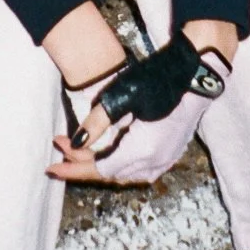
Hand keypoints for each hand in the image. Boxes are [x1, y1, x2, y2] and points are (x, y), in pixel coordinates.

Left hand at [48, 30, 233, 185]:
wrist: (197, 75)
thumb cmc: (160, 79)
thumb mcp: (123, 95)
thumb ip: (98, 122)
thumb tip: (76, 143)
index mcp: (142, 150)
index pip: (100, 170)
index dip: (74, 167)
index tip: (53, 161)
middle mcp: (155, 162)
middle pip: (110, 174)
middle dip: (82, 165)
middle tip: (60, 151)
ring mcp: (165, 160)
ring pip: (124, 174)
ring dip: (100, 166)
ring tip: (78, 153)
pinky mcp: (170, 154)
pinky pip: (138, 170)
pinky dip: (118, 166)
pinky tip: (108, 155)